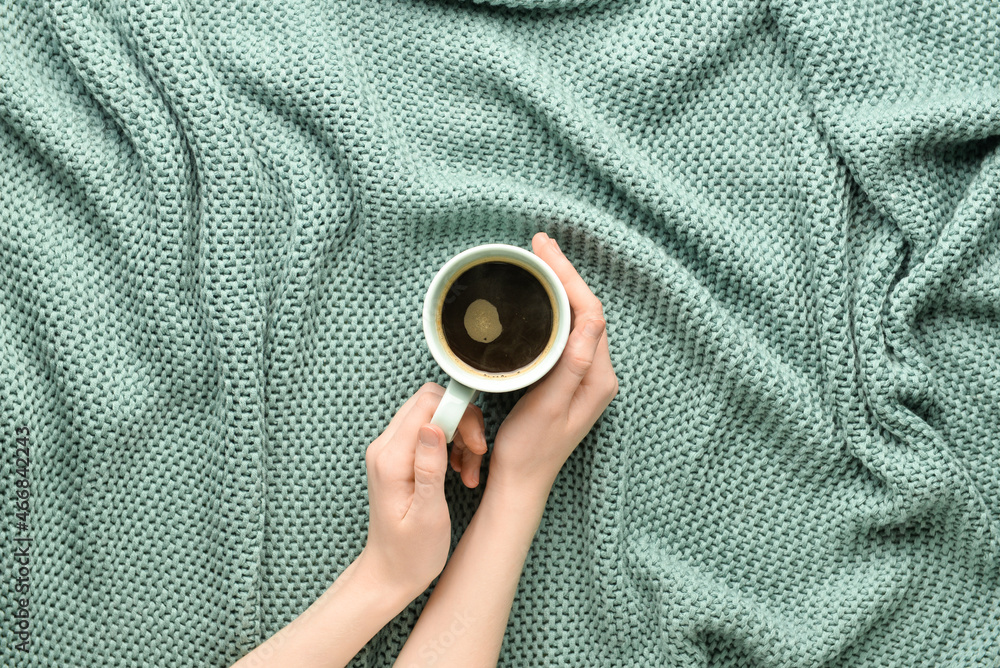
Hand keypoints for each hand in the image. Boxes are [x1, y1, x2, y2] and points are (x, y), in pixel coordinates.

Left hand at [359, 383, 486, 600]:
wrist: (389, 574)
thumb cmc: (410, 553)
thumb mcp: (428, 514)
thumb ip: (429, 467)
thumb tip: (432, 426)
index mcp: (390, 459)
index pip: (426, 404)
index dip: (459, 413)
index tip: (476, 443)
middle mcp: (385, 447)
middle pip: (430, 402)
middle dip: (462, 421)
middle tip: (477, 453)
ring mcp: (390, 450)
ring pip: (433, 415)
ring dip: (460, 434)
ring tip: (469, 468)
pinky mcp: (400, 456)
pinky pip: (430, 431)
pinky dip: (452, 443)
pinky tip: (460, 469)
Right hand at [487, 232, 617, 498]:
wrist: (522, 481)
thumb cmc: (530, 449)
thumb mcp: (550, 406)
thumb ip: (573, 364)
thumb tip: (591, 320)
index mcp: (598, 377)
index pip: (589, 312)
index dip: (568, 276)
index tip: (544, 251)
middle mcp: (598, 374)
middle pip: (586, 309)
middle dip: (563, 274)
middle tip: (538, 245)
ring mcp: (585, 376)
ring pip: (577, 318)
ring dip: (559, 288)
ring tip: (538, 262)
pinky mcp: (570, 380)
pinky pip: (567, 333)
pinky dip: (554, 309)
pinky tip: (539, 298)